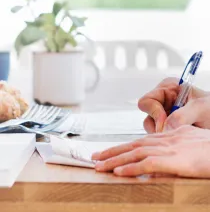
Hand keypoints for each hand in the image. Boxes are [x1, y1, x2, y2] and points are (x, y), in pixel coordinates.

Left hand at [92, 126, 209, 176]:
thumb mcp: (189, 141)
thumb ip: (173, 146)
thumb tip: (160, 156)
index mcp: (167, 136)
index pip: (139, 141)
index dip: (122, 146)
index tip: (108, 152)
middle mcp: (164, 140)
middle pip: (132, 145)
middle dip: (111, 152)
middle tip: (94, 157)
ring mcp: (168, 149)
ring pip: (135, 153)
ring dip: (114, 160)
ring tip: (99, 166)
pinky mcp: (173, 160)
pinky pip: (147, 164)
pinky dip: (131, 168)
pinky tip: (118, 172)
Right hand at [138, 77, 209, 132]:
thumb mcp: (202, 108)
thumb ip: (182, 115)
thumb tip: (164, 127)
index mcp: (168, 88)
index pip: (147, 100)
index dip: (154, 112)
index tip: (166, 123)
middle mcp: (163, 101)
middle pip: (147, 116)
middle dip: (159, 126)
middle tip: (173, 133)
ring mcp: (165, 115)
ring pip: (152, 128)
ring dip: (164, 134)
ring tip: (182, 135)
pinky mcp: (168, 127)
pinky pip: (159, 137)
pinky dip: (168, 140)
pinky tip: (181, 138)